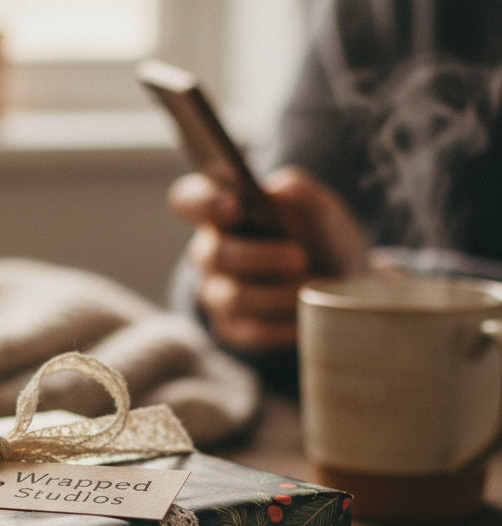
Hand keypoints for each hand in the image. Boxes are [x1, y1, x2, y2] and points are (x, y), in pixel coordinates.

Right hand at [167, 166, 369, 353]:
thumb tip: (275, 192)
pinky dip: (282, 326)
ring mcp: (216, 293)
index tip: (236, 207)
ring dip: (278, 294)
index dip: (203, 203)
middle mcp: (209, 252)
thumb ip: (301, 195)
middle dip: (259, 257)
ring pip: (233, 297)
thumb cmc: (319, 239)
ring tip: (312, 287)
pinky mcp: (232, 329)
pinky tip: (304, 318)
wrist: (337, 287)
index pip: (187, 200)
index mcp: (221, 211)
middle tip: (300, 258)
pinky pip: (249, 333)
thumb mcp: (322, 209)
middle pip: (213, 254)